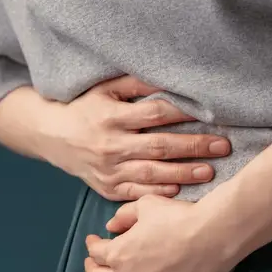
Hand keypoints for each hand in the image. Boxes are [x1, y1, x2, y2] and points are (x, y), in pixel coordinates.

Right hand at [36, 75, 230, 200]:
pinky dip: (159, 193)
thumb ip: (137, 83)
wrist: (49, 135)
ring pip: (152, 174)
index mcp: (111, 116)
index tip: (210, 114)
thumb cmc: (84, 107)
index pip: (154, 114)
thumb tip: (171, 78)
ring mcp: (108, 169)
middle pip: (159, 146)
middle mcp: (110, 145)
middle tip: (223, 146)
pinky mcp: (107, 187)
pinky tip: (180, 190)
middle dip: (194, 146)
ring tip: (210, 171)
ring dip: (183, 173)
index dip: (183, 113)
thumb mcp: (104, 88)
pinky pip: (136, 193)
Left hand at [83, 195, 237, 271]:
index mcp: (118, 253)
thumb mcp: (147, 205)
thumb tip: (111, 226)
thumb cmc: (181, 217)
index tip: (94, 241)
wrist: (213, 236)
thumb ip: (124, 215)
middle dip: (93, 269)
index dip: (92, 245)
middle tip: (94, 265)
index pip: (96, 252)